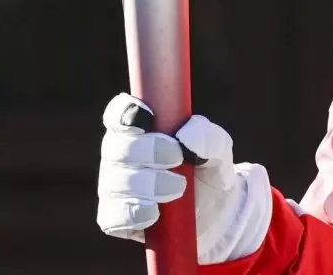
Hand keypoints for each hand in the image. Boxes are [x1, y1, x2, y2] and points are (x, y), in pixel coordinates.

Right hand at [96, 93, 270, 263]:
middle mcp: (120, 155)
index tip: (148, 116)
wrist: (215, 209)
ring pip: (115, 183)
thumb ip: (206, 136)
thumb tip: (184, 137)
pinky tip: (156, 213)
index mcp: (140, 128)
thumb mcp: (218, 147)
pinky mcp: (116, 219)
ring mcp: (114, 187)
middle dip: (148, 151)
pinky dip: (136, 214)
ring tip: (180, 188)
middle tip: (178, 157)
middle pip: (116, 148)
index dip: (125, 112)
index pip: (118, 114)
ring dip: (149, 184)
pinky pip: (113, 217)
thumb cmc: (209, 166)